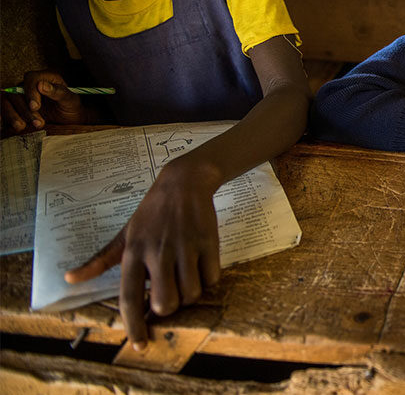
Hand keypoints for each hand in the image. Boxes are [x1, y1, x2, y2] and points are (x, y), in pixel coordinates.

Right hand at [2, 70, 88, 131]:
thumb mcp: (70, 101)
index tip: (35, 107)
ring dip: (14, 116)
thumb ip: (58, 92)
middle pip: (16, 92)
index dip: (30, 92)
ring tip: (26, 127)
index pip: (31, 79)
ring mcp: (21, 97)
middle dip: (26, 110)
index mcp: (45, 78)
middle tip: (38, 123)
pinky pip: (4, 111)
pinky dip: (7, 120)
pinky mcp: (15, 108)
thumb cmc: (71, 108)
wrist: (70, 122)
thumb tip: (41, 85)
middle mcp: (30, 85)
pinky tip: (18, 127)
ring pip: (7, 102)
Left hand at [64, 156, 221, 349]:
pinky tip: (201, 266)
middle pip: (165, 303)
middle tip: (170, 294)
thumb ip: (100, 260)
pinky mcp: (208, 242)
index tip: (140, 344)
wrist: (184, 182)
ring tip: (186, 277)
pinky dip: (208, 280)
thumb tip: (70, 278)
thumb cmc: (151, 212)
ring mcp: (185, 247)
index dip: (134, 326)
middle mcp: (157, 252)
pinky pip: (212, 279)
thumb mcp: (124, 234)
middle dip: (169, 307)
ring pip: (191, 294)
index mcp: (133, 253)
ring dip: (190, 293)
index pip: (129, 299)